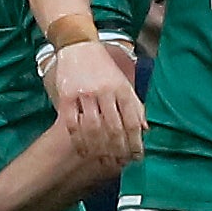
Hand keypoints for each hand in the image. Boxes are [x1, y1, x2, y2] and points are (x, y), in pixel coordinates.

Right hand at [52, 41, 146, 165]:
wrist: (78, 46)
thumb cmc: (104, 67)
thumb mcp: (123, 83)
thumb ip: (135, 105)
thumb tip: (145, 130)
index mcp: (122, 88)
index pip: (132, 121)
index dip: (135, 142)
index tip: (137, 157)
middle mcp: (104, 91)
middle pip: (113, 128)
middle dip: (119, 150)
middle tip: (121, 164)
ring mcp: (84, 94)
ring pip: (93, 129)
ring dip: (100, 149)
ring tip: (105, 161)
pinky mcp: (66, 96)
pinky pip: (72, 124)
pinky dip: (78, 141)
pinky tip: (84, 152)